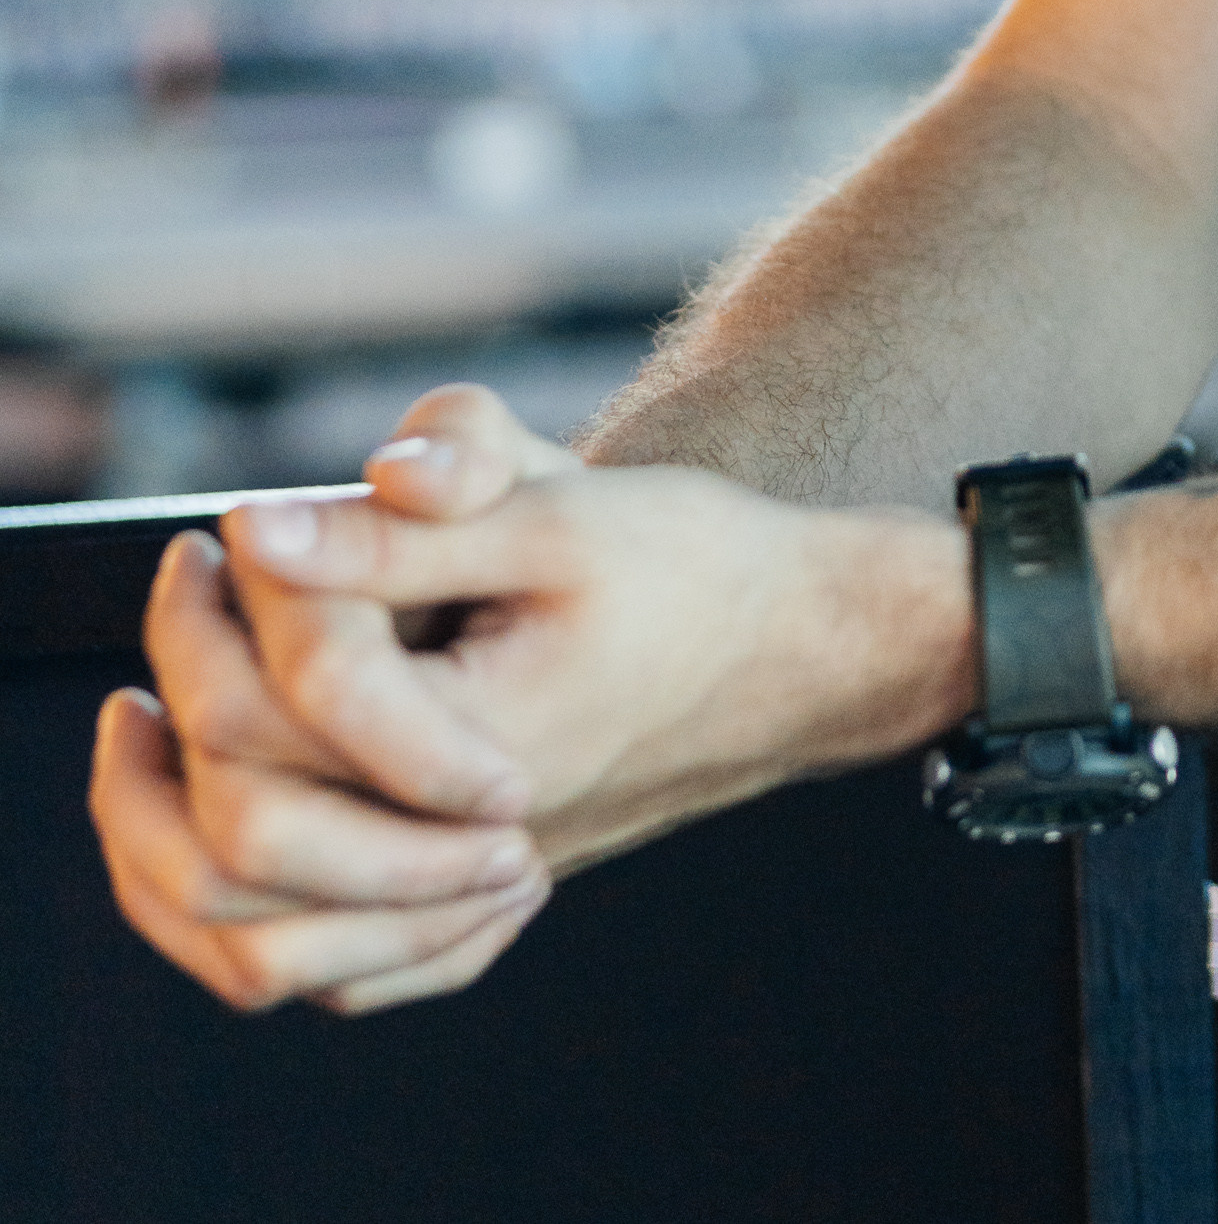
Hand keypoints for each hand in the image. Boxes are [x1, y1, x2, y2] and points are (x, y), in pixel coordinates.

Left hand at [90, 384, 972, 1013]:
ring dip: (188, 817)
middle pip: (245, 820)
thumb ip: (410, 523)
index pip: (297, 693)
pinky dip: (259, 901)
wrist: (797, 649)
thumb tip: (258, 528)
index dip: (255, 591)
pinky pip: (335, 959)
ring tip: (164, 705)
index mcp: (476, 745)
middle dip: (194, 688)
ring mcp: (465, 888)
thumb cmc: (693, 568)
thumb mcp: (557, 513)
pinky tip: (238, 804)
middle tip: (195, 580)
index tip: (243, 520)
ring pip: (266, 922)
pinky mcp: (472, 897)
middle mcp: (458, 844)